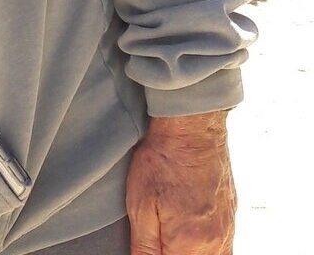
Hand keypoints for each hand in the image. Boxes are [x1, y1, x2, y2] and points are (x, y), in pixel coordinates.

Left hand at [126, 112, 234, 253]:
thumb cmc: (162, 161)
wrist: (192, 130)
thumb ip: (144, 247)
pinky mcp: (231, 220)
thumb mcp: (140, 205)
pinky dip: (205, 248)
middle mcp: (215, 245)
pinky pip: (223, 249)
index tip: (149, 245)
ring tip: (171, 236)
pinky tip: (188, 235)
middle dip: (173, 254)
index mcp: (189, 245)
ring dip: (189, 253)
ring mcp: (228, 232)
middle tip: (158, 237)